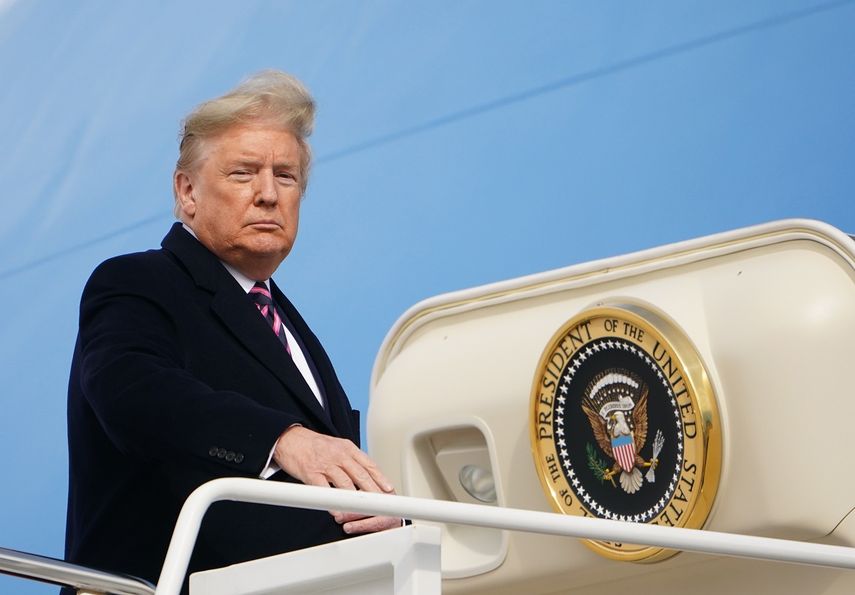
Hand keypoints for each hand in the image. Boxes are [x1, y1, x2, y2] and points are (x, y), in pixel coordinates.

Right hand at [273, 426, 401, 533]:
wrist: (289, 438)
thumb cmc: (314, 445)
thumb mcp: (338, 447)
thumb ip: (352, 461)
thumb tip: (367, 476)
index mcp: (348, 448)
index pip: (370, 465)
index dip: (381, 479)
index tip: (390, 491)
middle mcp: (339, 455)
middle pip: (361, 476)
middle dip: (374, 492)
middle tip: (383, 505)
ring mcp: (325, 463)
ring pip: (345, 483)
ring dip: (355, 500)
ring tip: (364, 511)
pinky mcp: (311, 472)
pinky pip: (323, 489)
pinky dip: (332, 501)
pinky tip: (338, 511)